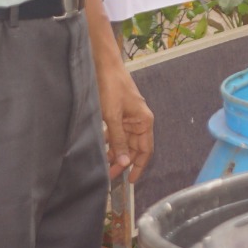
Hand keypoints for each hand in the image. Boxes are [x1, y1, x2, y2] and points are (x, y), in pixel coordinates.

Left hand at [98, 65, 154, 182]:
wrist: (104, 66)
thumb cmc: (112, 88)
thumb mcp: (113, 117)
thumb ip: (118, 141)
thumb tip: (124, 163)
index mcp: (144, 122)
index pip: (145, 150)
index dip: (139, 166)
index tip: (130, 181)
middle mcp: (139, 121)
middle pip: (134, 148)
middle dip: (124, 162)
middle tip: (110, 175)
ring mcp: (129, 117)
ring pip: (124, 141)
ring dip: (116, 153)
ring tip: (104, 165)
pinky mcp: (118, 114)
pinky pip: (117, 133)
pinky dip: (111, 142)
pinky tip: (102, 148)